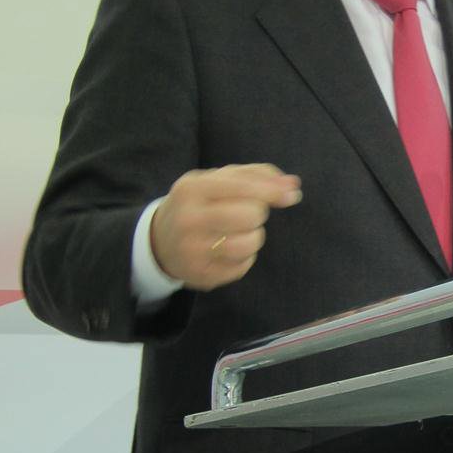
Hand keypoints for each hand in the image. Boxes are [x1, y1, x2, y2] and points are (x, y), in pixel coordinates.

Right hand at [149, 163, 301, 289]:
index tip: (292, 195)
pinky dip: (244, 257)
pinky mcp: (203, 276)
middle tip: (245, 214)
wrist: (159, 241)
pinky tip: (226, 251)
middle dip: (257, 213)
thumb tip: (292, 185)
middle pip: (251, 215)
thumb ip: (255, 176)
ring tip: (236, 232)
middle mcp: (189, 219)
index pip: (242, 187)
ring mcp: (193, 251)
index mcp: (192, 189)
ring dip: (253, 237)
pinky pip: (244, 266)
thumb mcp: (217, 180)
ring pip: (251, 243)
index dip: (272, 191)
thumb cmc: (198, 203)